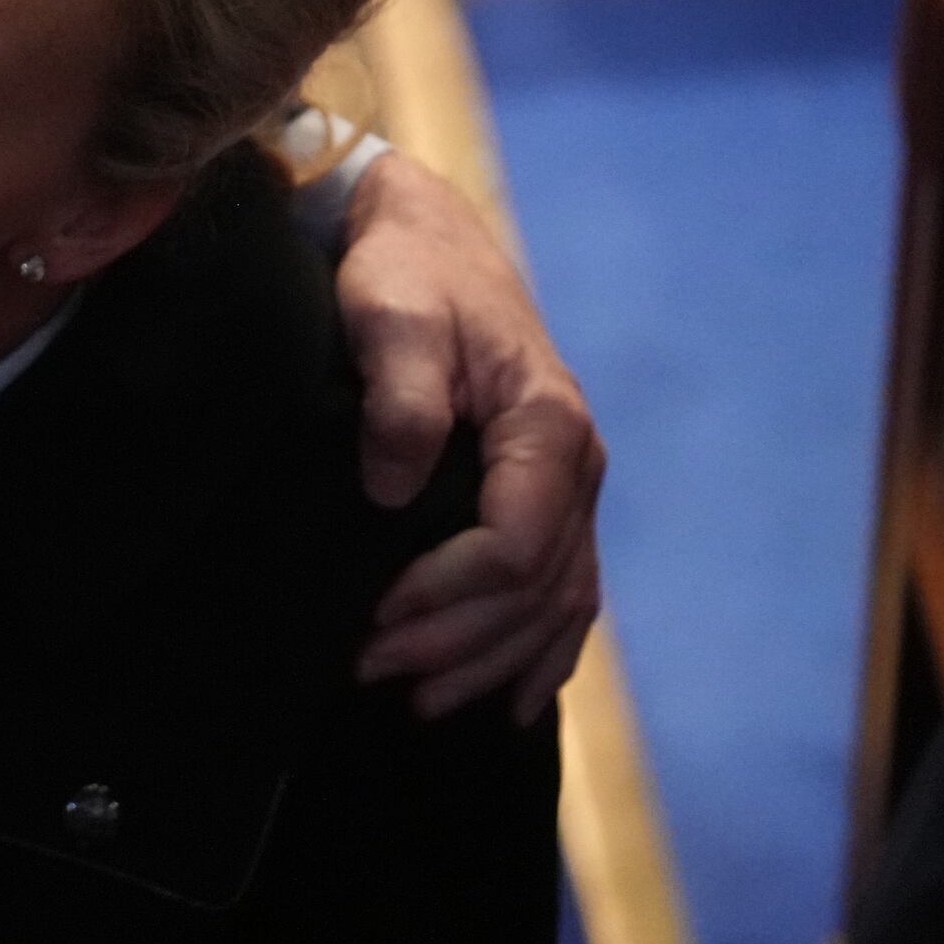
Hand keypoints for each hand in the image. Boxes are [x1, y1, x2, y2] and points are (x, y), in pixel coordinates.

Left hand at [335, 150, 606, 721]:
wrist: (427, 240)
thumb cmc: (405, 272)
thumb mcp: (391, 313)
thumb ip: (400, 395)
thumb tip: (392, 485)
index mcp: (547, 424)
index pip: (516, 543)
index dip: (447, 594)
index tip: (375, 617)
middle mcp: (574, 465)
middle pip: (537, 588)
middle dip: (458, 642)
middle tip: (369, 670)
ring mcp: (568, 486)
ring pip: (556, 603)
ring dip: (493, 662)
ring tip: (420, 703)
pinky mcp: (546, 497)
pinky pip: (565, 591)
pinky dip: (540, 653)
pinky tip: (509, 701)